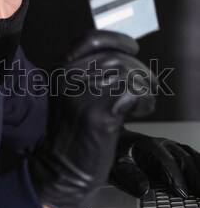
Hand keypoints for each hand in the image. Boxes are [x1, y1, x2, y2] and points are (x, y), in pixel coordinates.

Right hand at [29, 30, 156, 207]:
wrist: (61, 169)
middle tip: (145, 89)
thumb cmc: (73, 134)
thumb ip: (92, 72)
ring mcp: (82, 90)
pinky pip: (136, 92)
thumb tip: (125, 55)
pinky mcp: (98, 109)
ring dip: (144, 89)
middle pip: (117, 56)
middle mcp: (68, 74)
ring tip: (138, 106)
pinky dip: (144, 103)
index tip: (131, 46)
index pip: (92, 38)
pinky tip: (136, 114)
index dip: (116, 39)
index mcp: (60, 69)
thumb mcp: (74, 94)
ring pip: (130, 73)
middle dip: (139, 72)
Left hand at [111, 127, 199, 197]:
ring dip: (199, 170)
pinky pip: (191, 155)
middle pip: (184, 159)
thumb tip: (144, 190)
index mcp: (150, 146)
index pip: (167, 162)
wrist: (121, 139)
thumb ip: (131, 176)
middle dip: (194, 178)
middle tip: (199, 195)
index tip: (183, 194)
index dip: (176, 178)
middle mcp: (164, 144)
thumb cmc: (120, 152)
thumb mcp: (119, 165)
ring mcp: (171, 146)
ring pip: (191, 156)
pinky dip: (199, 164)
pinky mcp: (176, 150)